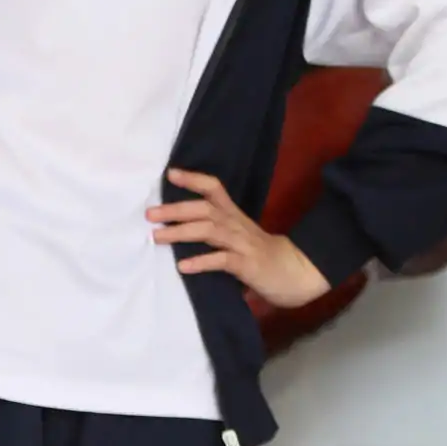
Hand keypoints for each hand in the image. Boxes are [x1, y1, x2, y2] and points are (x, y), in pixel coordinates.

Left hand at [148, 165, 332, 308]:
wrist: (296, 272)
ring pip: (209, 231)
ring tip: (157, 238)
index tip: (170, 174)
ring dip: (181, 232)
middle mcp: (236, 225)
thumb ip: (214, 229)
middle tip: (149, 214)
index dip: (193, 179)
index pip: (214, 188)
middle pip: (204, 209)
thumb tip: (178, 226)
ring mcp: (242, 244)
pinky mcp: (247, 265)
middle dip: (175, 210)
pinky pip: (222, 260)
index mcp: (234, 215)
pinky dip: (202, 261)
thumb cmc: (261, 255)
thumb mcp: (237, 236)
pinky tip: (183, 266)